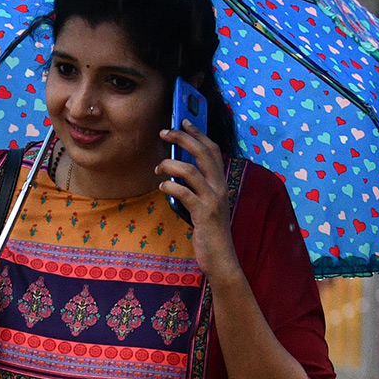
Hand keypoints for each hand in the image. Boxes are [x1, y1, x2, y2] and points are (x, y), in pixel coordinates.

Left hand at [157, 120, 240, 278]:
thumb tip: (176, 170)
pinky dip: (170, 186)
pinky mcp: (204, 214)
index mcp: (220, 183)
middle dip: (182, 138)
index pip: (212, 150)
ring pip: (191, 170)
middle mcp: (220, 187)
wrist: (221, 258)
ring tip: (157, 169)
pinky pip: (184, 193)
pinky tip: (162, 187)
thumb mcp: (204, 204)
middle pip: (203, 153)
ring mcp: (213, 200)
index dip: (199, 133)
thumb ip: (195, 187)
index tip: (184, 121)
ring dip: (169, 165)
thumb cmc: (209, 231)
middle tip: (164, 132)